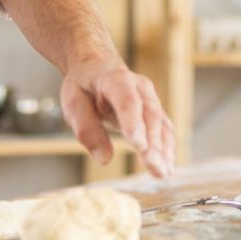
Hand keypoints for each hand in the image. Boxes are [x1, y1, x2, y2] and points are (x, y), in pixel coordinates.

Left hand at [60, 57, 174, 177]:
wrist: (96, 66)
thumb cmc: (84, 86)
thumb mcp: (73, 102)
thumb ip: (86, 129)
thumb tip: (103, 158)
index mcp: (115, 79)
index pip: (128, 101)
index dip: (134, 124)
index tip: (139, 147)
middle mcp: (139, 87)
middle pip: (150, 115)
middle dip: (153, 143)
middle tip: (154, 168)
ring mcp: (151, 98)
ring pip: (162, 124)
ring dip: (164, 150)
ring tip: (162, 173)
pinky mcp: (155, 111)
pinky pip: (165, 130)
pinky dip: (167, 149)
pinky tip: (166, 167)